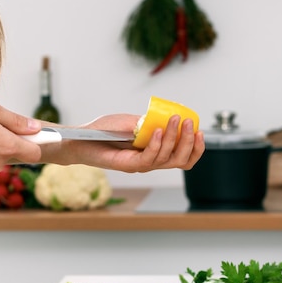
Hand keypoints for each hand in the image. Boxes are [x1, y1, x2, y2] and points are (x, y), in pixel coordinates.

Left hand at [40, 113, 204, 171]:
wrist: (80, 139)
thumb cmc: (105, 130)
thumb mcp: (132, 121)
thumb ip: (150, 121)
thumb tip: (168, 117)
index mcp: (156, 152)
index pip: (183, 157)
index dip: (196, 148)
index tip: (200, 131)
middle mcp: (151, 161)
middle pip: (180, 160)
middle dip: (189, 142)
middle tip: (189, 122)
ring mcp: (141, 165)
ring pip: (167, 159)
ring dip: (174, 138)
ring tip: (175, 120)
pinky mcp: (128, 165)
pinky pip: (148, 159)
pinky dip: (156, 145)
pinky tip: (157, 130)